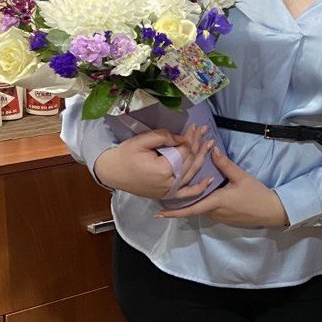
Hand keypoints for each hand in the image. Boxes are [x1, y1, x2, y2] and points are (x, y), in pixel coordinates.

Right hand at [95, 125, 213, 198]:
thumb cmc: (125, 155)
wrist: (112, 172)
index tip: (196, 126)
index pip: (184, 150)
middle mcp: (170, 182)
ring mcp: (169, 191)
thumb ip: (163, 137)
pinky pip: (186, 193)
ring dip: (202, 158)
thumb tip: (182, 137)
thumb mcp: (142, 141)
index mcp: (164, 169)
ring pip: (191, 173)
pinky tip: (209, 180)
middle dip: (198, 144)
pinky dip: (198, 188)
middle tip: (204, 130)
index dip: (191, 137)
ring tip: (209, 144)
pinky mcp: (167, 195)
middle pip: (189, 160)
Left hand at [155, 147, 288, 226]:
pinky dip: (204, 202)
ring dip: (194, 200)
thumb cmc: (256, 195)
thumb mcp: (241, 177)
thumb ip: (225, 165)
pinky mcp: (225, 218)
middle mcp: (214, 212)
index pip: (189, 209)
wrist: (271, 211)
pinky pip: (210, 209)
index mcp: (215, 202)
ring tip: (187, 189)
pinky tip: (206, 193)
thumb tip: (212, 150)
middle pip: (193, 207)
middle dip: (182, 201)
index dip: (173, 211)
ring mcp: (220, 217)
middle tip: (171, 190)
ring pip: (202, 208)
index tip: (158, 213)